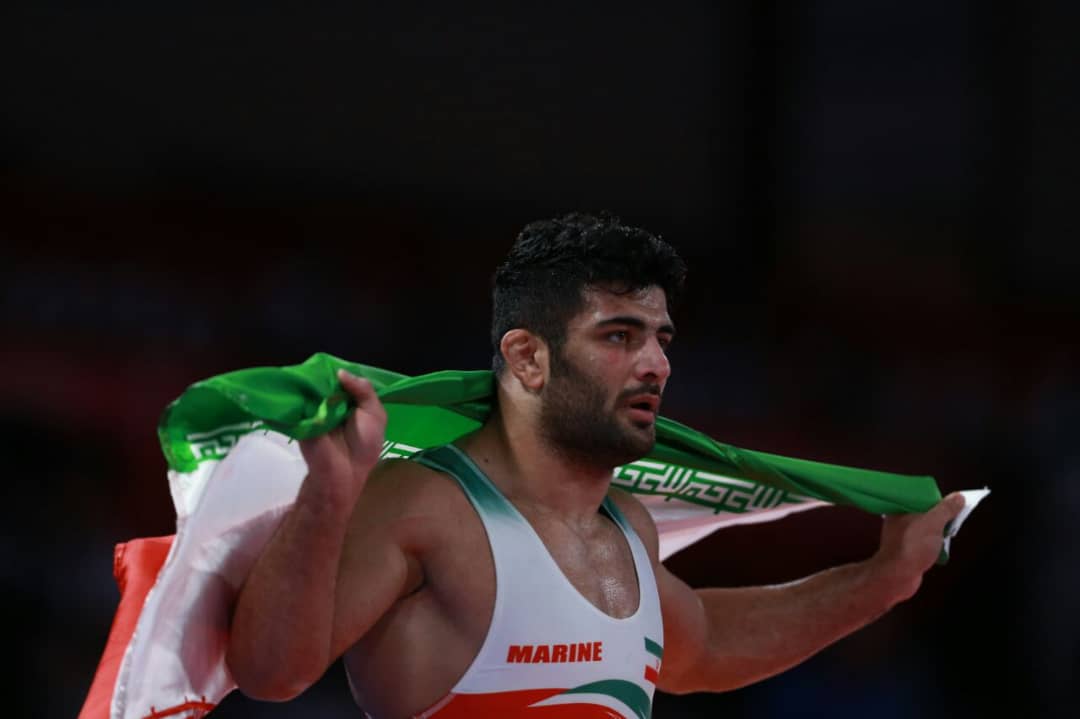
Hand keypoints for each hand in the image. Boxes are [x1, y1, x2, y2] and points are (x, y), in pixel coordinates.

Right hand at [299, 370, 387, 503]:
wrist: (345, 472)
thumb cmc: (364, 445)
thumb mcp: (375, 414)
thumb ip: (364, 391)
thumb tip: (341, 372)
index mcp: (349, 400)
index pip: (343, 378)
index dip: (342, 371)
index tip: (337, 363)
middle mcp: (331, 402)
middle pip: (326, 379)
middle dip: (326, 372)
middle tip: (322, 363)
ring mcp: (314, 408)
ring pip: (312, 386)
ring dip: (314, 380)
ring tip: (313, 371)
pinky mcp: (300, 415)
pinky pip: (300, 398)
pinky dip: (303, 390)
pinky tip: (304, 383)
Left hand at [870, 492, 965, 602]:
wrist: (898, 576)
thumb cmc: (912, 546)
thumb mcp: (933, 522)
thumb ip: (946, 509)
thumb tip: (958, 497)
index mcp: (900, 509)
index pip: (921, 497)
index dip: (938, 500)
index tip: (952, 503)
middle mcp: (899, 521)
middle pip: (925, 513)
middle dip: (940, 517)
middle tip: (952, 520)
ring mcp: (903, 537)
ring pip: (926, 529)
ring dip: (938, 532)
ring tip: (947, 535)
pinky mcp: (908, 550)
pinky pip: (925, 543)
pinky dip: (934, 545)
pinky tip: (940, 549)